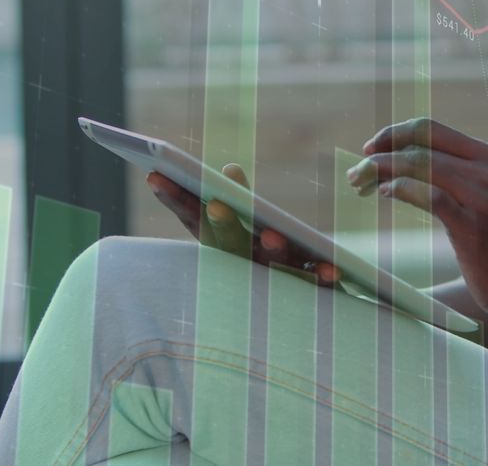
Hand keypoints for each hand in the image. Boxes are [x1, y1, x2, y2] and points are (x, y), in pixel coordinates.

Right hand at [146, 164, 340, 285]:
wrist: (308, 318)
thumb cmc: (267, 259)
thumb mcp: (249, 225)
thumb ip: (240, 199)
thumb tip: (230, 169)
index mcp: (221, 246)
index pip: (193, 220)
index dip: (174, 200)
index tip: (154, 175)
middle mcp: (242, 268)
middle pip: (229, 245)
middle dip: (222, 226)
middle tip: (216, 205)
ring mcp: (274, 284)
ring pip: (270, 269)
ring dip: (270, 252)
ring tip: (271, 236)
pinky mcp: (309, 297)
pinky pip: (316, 289)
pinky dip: (322, 278)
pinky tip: (333, 269)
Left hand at [348, 118, 487, 322]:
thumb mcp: (484, 194)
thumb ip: (452, 175)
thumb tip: (399, 165)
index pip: (430, 128)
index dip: (393, 134)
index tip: (370, 149)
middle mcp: (487, 168)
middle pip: (418, 146)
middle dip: (379, 156)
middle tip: (355, 173)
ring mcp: (482, 195)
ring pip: (420, 165)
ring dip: (381, 171)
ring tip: (360, 183)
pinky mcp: (473, 224)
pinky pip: (431, 197)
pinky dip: (402, 189)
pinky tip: (384, 194)